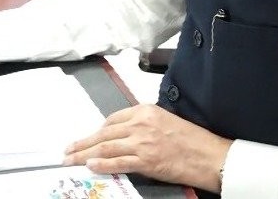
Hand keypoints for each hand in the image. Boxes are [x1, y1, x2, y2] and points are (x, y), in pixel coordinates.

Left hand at [62, 104, 231, 192]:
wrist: (209, 156)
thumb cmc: (193, 140)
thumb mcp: (166, 121)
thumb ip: (144, 125)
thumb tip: (126, 135)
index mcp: (146, 111)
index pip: (113, 119)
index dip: (97, 130)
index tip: (88, 137)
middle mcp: (141, 124)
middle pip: (104, 133)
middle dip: (83, 142)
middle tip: (68, 149)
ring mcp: (142, 143)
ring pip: (105, 147)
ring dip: (84, 154)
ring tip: (71, 159)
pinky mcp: (146, 161)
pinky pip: (117, 162)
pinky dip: (101, 164)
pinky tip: (89, 165)